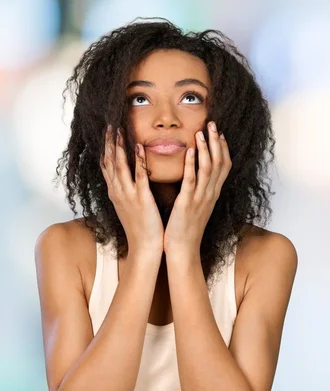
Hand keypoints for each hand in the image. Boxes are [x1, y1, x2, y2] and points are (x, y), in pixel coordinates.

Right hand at [100, 126, 163, 262]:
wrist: (145, 247)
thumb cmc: (141, 227)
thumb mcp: (130, 206)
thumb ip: (129, 190)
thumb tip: (131, 178)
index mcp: (116, 193)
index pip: (107, 166)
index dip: (106, 148)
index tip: (106, 132)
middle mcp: (118, 192)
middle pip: (110, 163)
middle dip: (109, 143)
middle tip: (109, 125)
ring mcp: (128, 195)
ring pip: (120, 166)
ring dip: (119, 147)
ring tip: (119, 130)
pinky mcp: (142, 199)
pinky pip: (139, 176)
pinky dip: (138, 161)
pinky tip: (139, 147)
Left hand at [163, 121, 231, 257]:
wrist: (183, 248)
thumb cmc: (186, 227)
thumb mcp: (197, 204)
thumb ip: (199, 188)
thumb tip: (196, 174)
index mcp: (213, 193)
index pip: (224, 166)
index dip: (224, 148)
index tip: (220, 132)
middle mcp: (210, 193)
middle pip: (220, 163)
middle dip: (217, 142)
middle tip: (213, 124)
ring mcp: (201, 198)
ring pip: (208, 168)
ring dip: (206, 148)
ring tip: (202, 132)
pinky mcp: (187, 203)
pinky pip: (192, 181)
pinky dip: (192, 164)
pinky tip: (189, 151)